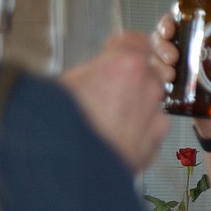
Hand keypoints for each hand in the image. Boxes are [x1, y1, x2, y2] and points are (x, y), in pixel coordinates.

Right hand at [59, 31, 169, 170]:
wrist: (62, 168)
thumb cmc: (56, 124)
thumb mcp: (63, 84)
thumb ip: (90, 73)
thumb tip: (88, 76)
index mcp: (125, 65)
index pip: (137, 41)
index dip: (124, 48)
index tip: (116, 54)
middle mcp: (147, 88)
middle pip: (148, 74)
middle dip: (132, 81)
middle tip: (106, 93)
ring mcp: (154, 118)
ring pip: (151, 105)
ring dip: (136, 109)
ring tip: (106, 123)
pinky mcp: (153, 146)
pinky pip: (149, 134)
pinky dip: (137, 136)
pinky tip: (113, 141)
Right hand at [151, 13, 210, 119]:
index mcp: (189, 41)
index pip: (172, 24)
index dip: (167, 24)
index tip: (170, 31)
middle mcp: (174, 52)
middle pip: (157, 40)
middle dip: (161, 46)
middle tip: (173, 57)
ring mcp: (166, 69)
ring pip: (150, 59)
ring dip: (157, 64)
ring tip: (170, 75)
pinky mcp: (161, 87)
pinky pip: (150, 81)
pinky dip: (153, 81)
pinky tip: (163, 86)